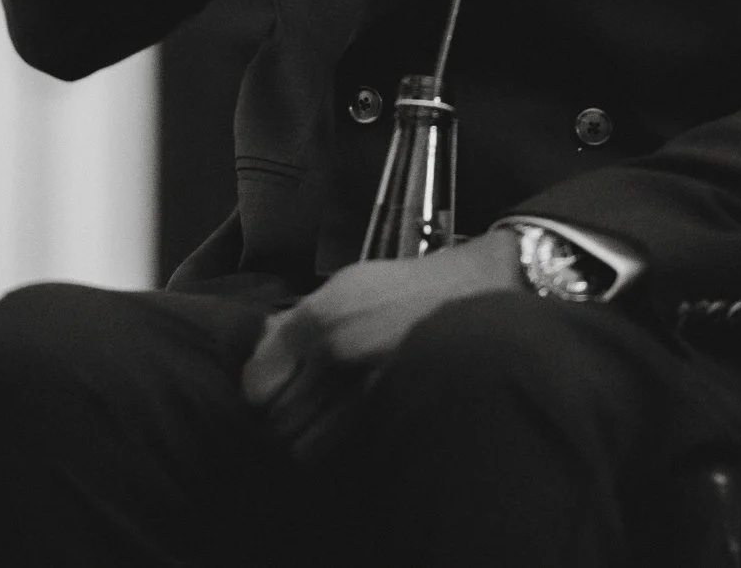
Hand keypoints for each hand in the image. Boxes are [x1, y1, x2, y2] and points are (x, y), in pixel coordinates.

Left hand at [240, 228, 524, 463]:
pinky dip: (342, 451)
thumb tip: (263, 346)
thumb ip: (299, 319)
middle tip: (296, 409)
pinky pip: (347, 454)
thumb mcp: (348, 285)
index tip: (270, 389)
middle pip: (280, 421)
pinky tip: (351, 433)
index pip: (258, 384)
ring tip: (323, 424)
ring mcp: (369, 393)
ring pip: (308, 448)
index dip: (261, 391)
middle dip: (283, 419)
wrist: (482, 303)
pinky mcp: (396, 418)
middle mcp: (339, 357)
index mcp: (322, 319)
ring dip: (310, 440)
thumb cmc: (411, 290)